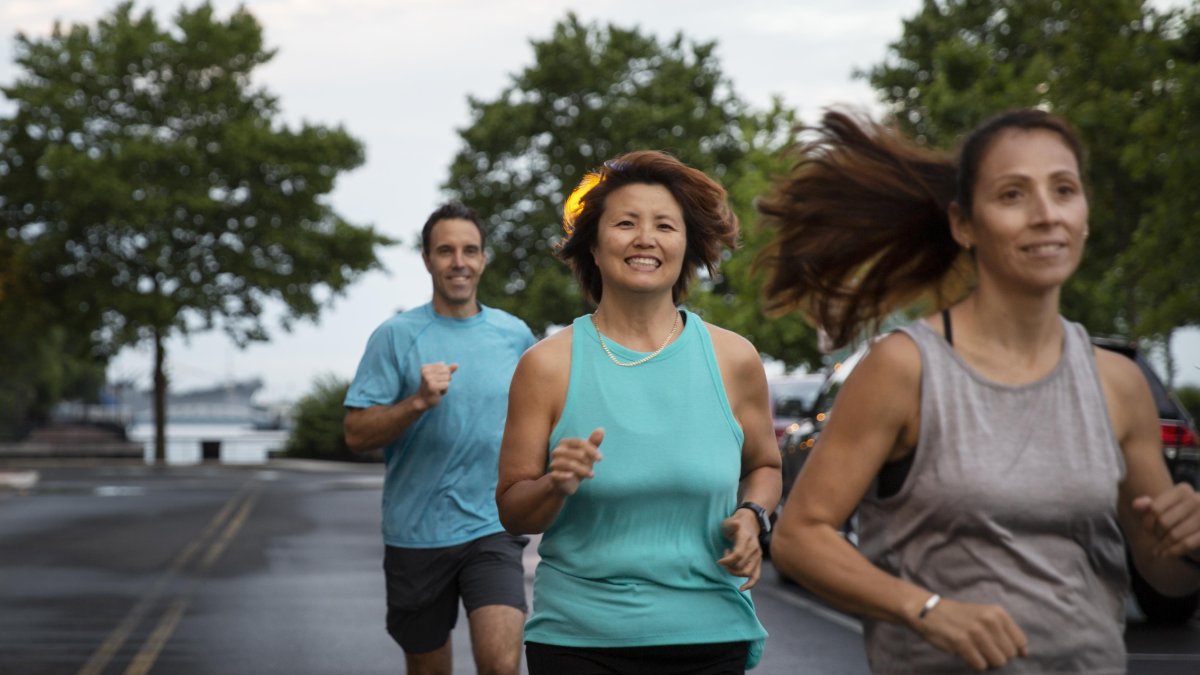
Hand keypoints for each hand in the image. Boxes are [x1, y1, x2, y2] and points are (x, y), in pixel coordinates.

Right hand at [416, 362, 457, 409]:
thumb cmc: (432, 388)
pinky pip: (447, 384)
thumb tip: (457, 364)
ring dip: (445, 385)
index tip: (434, 380)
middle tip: (436, 385)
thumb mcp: (439, 377)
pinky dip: (445, 390)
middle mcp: (426, 372)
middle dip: (445, 380)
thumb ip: (447, 370)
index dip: (443, 374)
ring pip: (447, 378)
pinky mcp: (433, 386)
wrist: (423, 401)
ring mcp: (429, 379)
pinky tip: (437, 393)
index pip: (443, 366)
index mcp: (425, 367)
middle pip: (446, 371)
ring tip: (437, 389)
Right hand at [547, 428, 603, 495]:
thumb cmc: (577, 465)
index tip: (600, 459)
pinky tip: (572, 476)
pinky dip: (564, 475)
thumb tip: (601, 428)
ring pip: (570, 464)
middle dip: (588, 462)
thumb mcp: (586, 454)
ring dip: (583, 470)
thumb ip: (593, 442)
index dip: (592, 450)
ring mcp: (554, 463)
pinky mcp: (552, 475)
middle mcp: (557, 451)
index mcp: (565, 443)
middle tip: (593, 470)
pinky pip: (557, 474)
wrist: (564, 483)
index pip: (580, 442)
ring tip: (591, 475)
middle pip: (577, 453)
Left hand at [718, 509, 762, 590]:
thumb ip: (731, 524)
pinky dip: (750, 584)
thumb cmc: (735, 524)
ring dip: (734, 572)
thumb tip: (736, 524)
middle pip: (741, 565)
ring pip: (747, 572)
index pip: (738, 554)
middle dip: (728, 566)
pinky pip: (756, 576)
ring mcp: (757, 555)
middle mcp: (754, 548)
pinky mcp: (758, 561)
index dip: (727, 560)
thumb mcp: (729, 522)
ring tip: (729, 565)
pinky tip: (741, 588)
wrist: (749, 523)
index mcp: (746, 538)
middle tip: (723, 559)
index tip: (719, 561)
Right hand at [912, 597, 1027, 670]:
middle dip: (998, 656)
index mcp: (997, 613)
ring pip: (997, 661)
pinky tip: (967, 655)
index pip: (1020, 642)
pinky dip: (975, 664)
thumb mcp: (986, 615)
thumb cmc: (961, 617)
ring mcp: (975, 631)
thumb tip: (1024, 653)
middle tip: (984, 650)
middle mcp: (988, 620)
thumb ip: (1005, 631)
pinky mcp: (961, 642)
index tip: (1000, 649)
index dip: (1013, 651)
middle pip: (1009, 655)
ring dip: (987, 661)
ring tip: (975, 652)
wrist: (930, 611)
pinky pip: (979, 665)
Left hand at [1132, 482, 1199, 558]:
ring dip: (1163, 545)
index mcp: (1183, 490)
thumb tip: (1135, 505)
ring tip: (1158, 550)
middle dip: (1156, 534)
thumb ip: (1149, 506)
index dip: (1147, 522)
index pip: (1154, 508)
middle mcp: (1197, 499)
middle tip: (1155, 540)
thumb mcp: (1165, 510)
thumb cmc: (1180, 520)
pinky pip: (1187, 543)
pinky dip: (1173, 551)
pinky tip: (1166, 554)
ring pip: (1174, 534)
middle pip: (1164, 521)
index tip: (1147, 530)